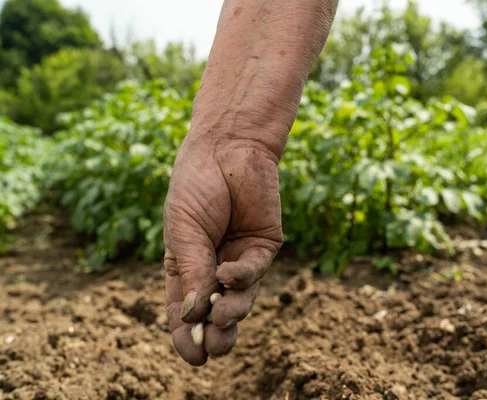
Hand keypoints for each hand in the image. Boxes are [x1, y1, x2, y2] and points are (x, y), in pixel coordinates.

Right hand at [163, 135, 282, 365]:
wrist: (227, 150)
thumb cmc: (196, 187)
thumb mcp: (184, 232)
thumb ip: (192, 271)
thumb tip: (195, 316)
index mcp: (186, 265)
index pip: (184, 310)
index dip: (186, 335)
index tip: (193, 357)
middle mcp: (213, 267)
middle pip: (216, 312)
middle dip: (216, 334)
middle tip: (213, 349)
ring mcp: (240, 258)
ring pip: (240, 299)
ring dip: (231, 312)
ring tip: (221, 316)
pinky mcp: (264, 247)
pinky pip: (255, 272)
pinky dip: (241, 278)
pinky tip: (227, 273)